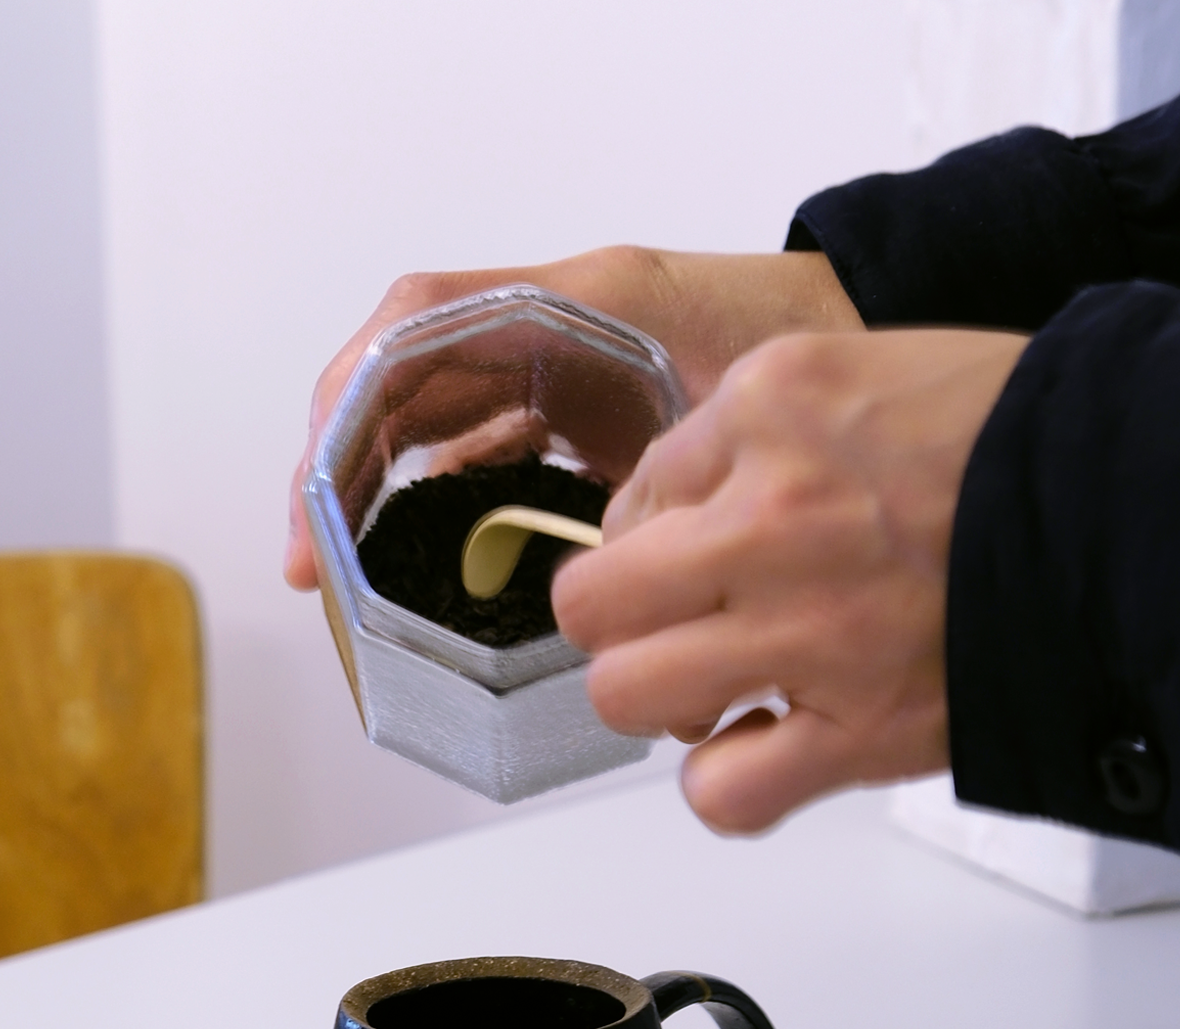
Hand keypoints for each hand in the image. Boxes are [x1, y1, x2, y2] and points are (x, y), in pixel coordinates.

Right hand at [283, 248, 860, 589]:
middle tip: (311, 563)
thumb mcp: (741, 412)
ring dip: (370, 491)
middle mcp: (545, 325)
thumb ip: (663, 477)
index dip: (350, 416)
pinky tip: (412, 556)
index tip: (323, 503)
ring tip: (341, 576)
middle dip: (337, 470)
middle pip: (397, 382)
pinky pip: (469, 443)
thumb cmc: (820, 350)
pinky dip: (427, 497)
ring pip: (422, 418)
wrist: (869, 337)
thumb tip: (592, 576)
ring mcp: (551, 364)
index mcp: (575, 302)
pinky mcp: (566, 407)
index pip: (415, 335)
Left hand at [551, 326, 1029, 833]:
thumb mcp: (859, 374)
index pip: (629, 499)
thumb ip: (750, 435)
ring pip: (630, 697)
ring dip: (664, 704)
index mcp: (768, 410)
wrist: (1132, 499)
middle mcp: (772, 518)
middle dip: (621, 626)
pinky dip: (730, 788)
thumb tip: (661, 515)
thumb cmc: (1011, 438)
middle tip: (677, 630)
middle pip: (592, 605)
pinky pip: (724, 793)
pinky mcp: (862, 728)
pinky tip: (766, 753)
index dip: (653, 541)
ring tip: (722, 693)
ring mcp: (812, 632)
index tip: (697, 559)